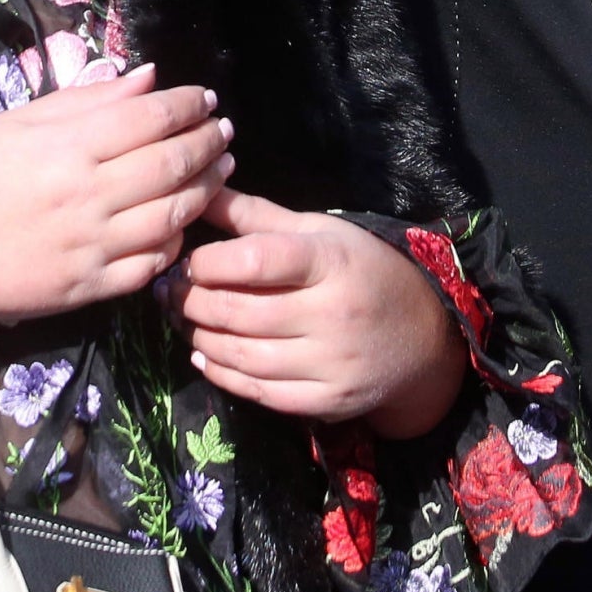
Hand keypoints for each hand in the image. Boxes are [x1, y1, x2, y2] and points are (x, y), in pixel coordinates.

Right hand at [0, 67, 233, 329]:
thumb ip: (88, 99)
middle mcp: (86, 196)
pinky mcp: (90, 287)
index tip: (205, 97)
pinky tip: (184, 221)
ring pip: (173, 214)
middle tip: (223, 129)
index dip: (187, 105)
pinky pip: (152, 263)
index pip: (150, 117)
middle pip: (171, 163)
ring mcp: (92, 246)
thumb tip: (148, 77)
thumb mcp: (18, 122)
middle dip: (208, 142)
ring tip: (221, 167)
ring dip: (207, 188)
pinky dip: (176, 240)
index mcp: (67, 147)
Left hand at [167, 189, 465, 436]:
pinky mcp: (326, 401)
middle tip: (168, 292)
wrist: (424, 338)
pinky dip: (222, 374)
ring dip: (199, 337)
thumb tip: (197, 190)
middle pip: (241, 312)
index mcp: (331, 261)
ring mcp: (331, 363)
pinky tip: (204, 355)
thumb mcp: (318, 231)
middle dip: (192, 302)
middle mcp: (333, 313)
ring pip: (242, 356)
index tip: (187, 260)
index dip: (209, 262)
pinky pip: (259, 392)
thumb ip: (254, 216)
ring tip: (181, 319)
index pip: (257, 260)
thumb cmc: (362, 270)